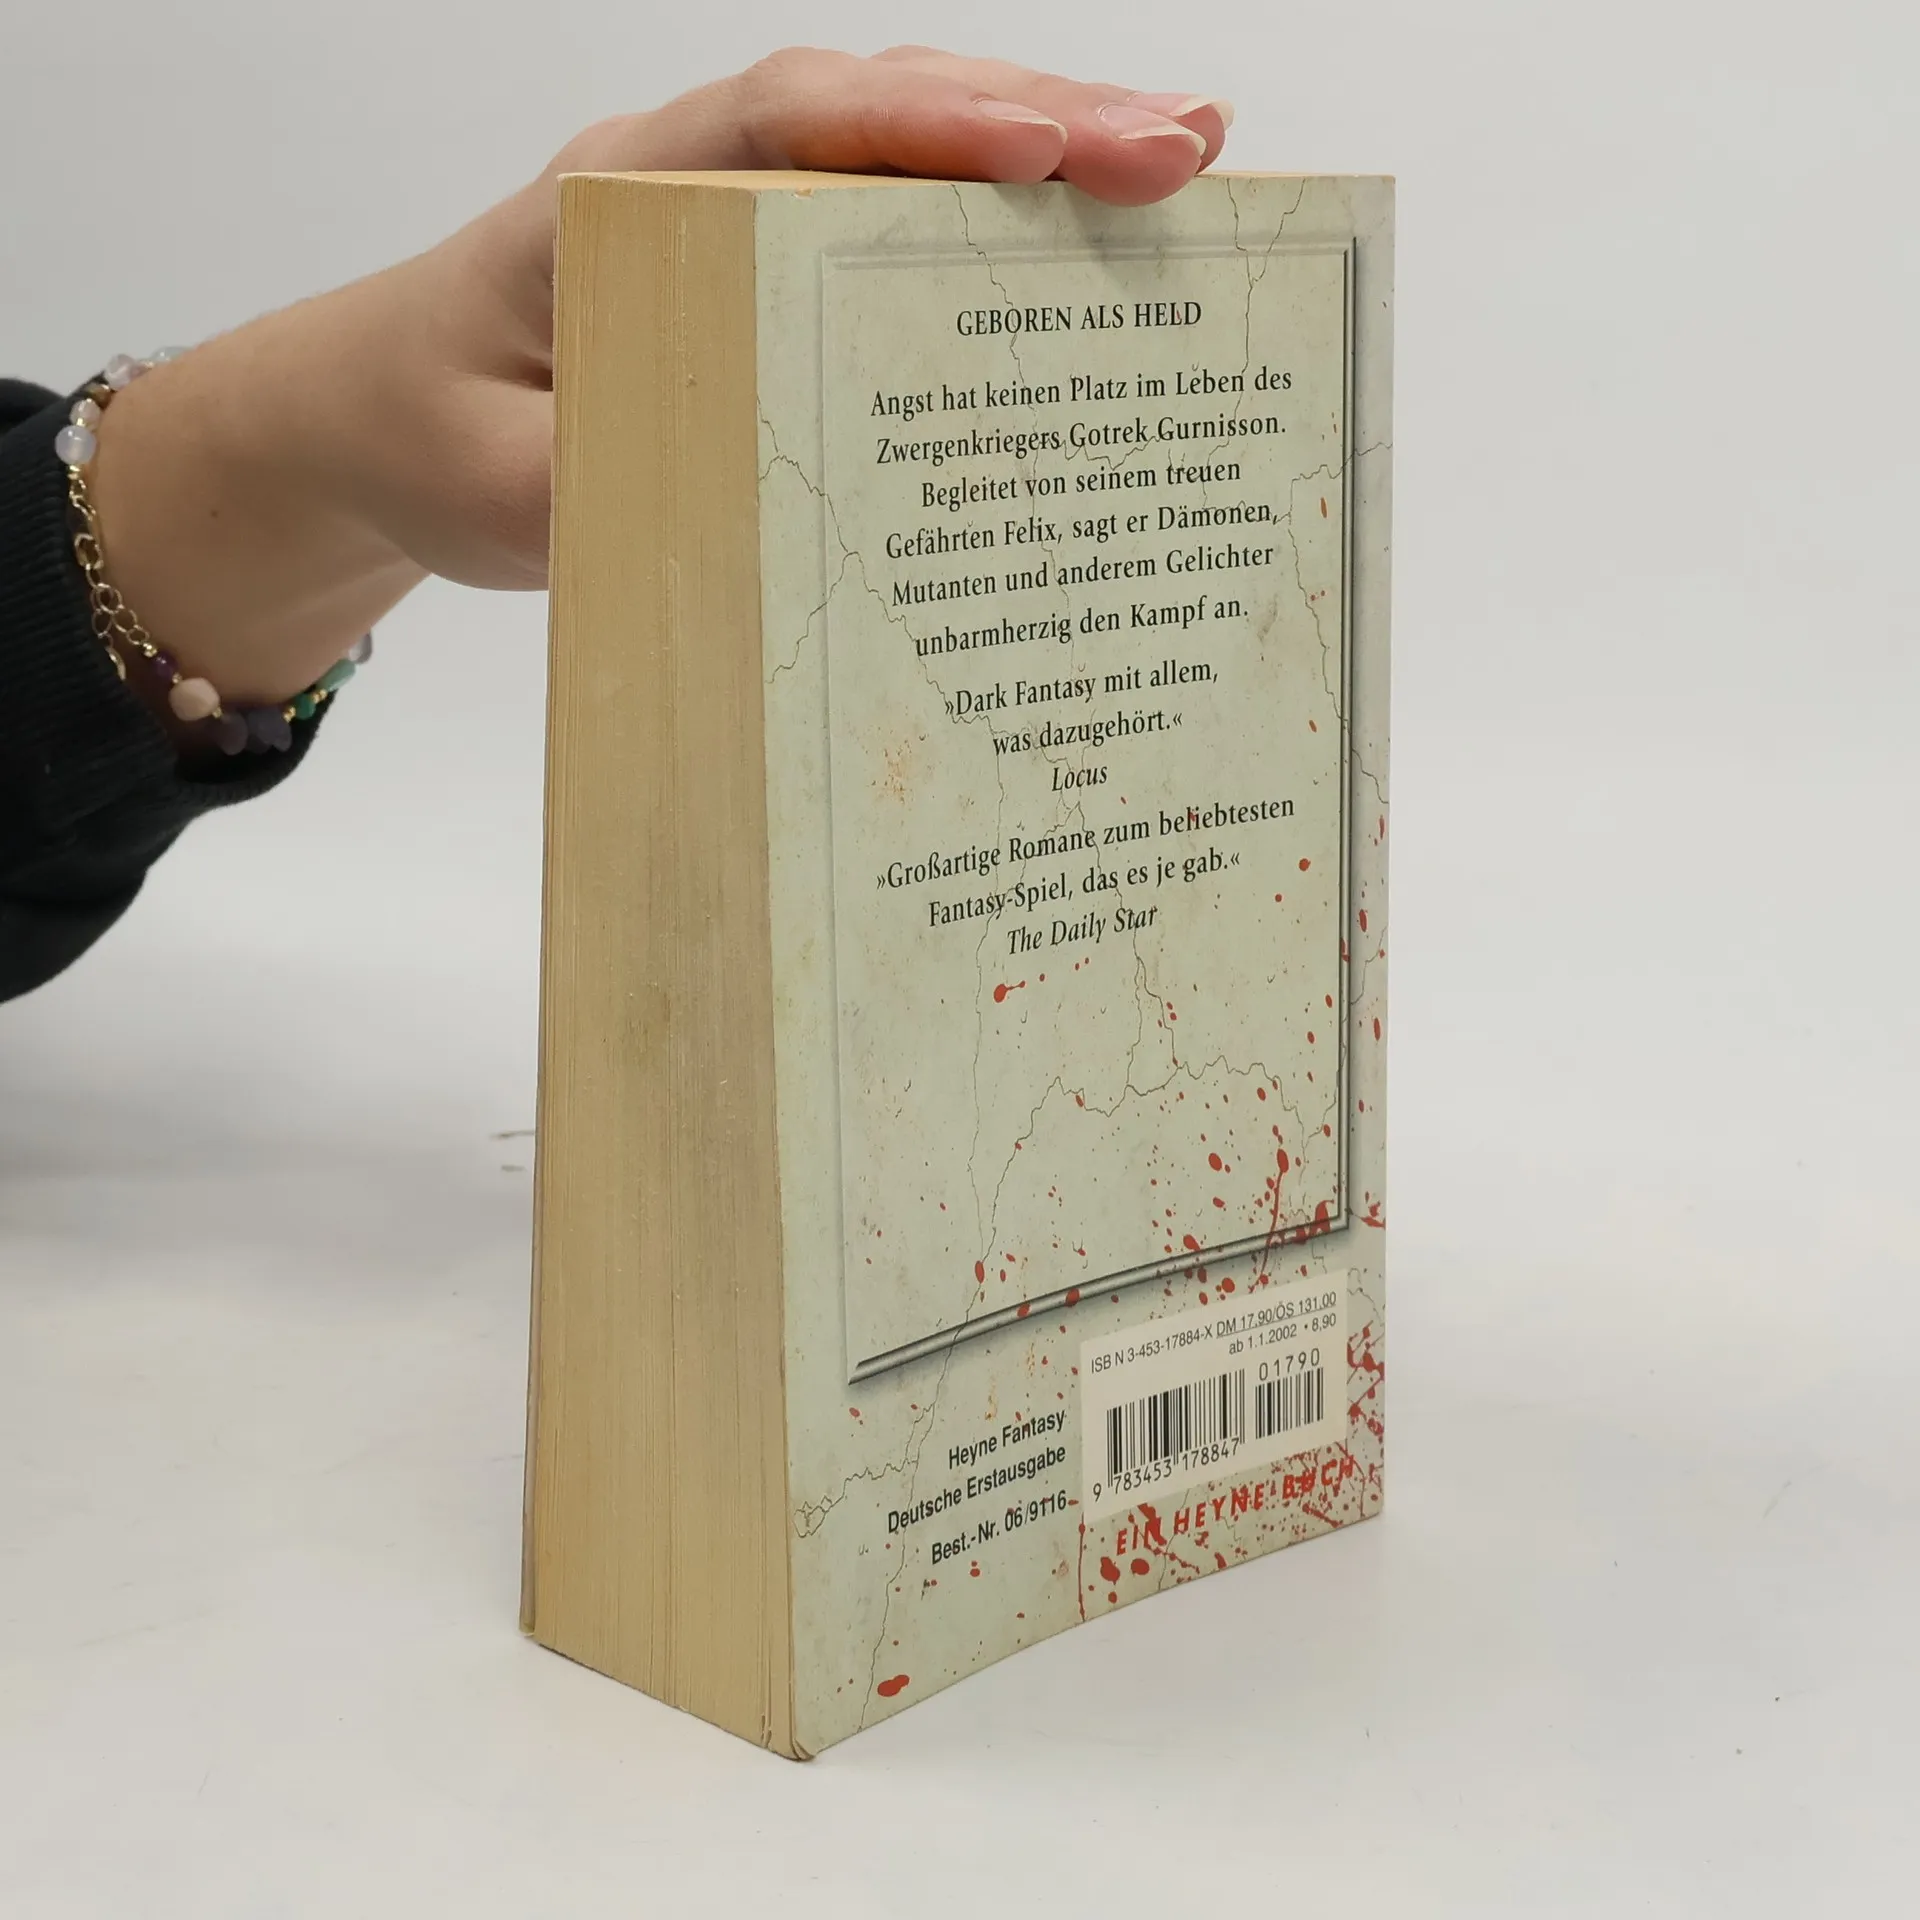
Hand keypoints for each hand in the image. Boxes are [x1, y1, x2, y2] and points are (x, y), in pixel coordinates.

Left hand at [89, 49, 1231, 708]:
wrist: (375, 423)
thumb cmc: (429, 432)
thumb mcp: (498, 485)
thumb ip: (604, 483)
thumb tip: (756, 504)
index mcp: (622, 197)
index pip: (787, 125)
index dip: (926, 127)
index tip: (1052, 150)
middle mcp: (695, 178)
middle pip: (883, 115)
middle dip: (1040, 125)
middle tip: (1188, 152)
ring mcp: (738, 220)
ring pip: (905, 161)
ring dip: (1043, 164)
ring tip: (1184, 178)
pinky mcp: (767, 277)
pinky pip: (892, 233)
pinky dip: (992, 236)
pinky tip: (1087, 255)